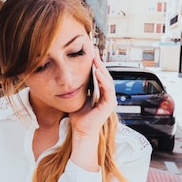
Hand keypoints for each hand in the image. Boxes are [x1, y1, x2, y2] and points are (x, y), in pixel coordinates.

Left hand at [68, 52, 116, 170]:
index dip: (95, 64)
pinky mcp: (109, 104)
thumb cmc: (78, 116)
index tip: (90, 53)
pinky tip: (98, 72)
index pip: (99, 75)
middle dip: (99, 62)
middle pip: (104, 75)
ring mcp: (109, 99)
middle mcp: (106, 95)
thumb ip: (79, 87)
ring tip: (95, 59)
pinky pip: (108, 89)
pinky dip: (103, 80)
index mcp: (100, 92)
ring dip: (102, 68)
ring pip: (107, 80)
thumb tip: (72, 75)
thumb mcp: (78, 97)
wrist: (80, 130)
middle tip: (94, 51)